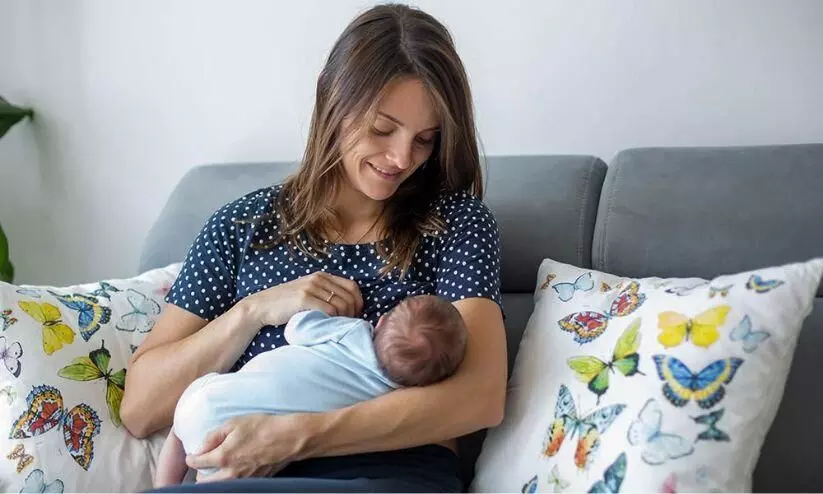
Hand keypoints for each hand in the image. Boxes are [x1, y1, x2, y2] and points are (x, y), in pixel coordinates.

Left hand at [186, 413, 313, 481]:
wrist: (288, 439)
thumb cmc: (262, 427)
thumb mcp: (234, 424)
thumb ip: (213, 436)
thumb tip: (199, 447)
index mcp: (223, 457)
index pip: (197, 463)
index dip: (191, 459)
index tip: (192, 456)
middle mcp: (230, 473)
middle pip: (205, 483)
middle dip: (199, 475)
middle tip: (201, 467)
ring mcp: (243, 479)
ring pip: (220, 486)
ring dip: (214, 480)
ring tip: (215, 471)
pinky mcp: (255, 480)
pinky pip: (236, 485)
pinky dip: (230, 481)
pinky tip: (233, 471)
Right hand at [242, 272, 363, 326]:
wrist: (262, 306)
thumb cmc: (286, 304)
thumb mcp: (308, 292)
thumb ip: (324, 294)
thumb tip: (348, 307)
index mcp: (322, 276)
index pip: (352, 286)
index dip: (358, 302)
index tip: (356, 315)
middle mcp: (318, 279)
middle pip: (350, 296)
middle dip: (354, 313)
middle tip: (348, 325)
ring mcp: (311, 288)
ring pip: (342, 304)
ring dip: (344, 318)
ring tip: (339, 327)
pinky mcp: (304, 299)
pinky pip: (329, 310)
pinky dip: (334, 320)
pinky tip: (329, 327)